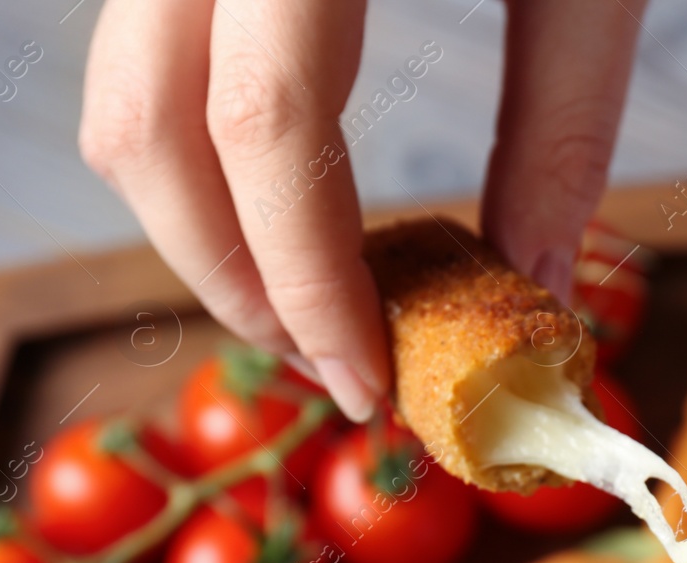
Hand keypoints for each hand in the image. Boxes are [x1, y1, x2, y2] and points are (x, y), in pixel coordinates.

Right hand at [79, 0, 643, 419]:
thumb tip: (531, 282)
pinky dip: (203, 153)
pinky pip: (151, 54)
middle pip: (150, 131)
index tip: (372, 384)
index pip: (265, 133)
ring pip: (123, 96)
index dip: (311, 284)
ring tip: (310, 306)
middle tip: (334, 365)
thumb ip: (563, 121)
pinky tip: (289, 207)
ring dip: (202, 229)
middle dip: (235, 280)